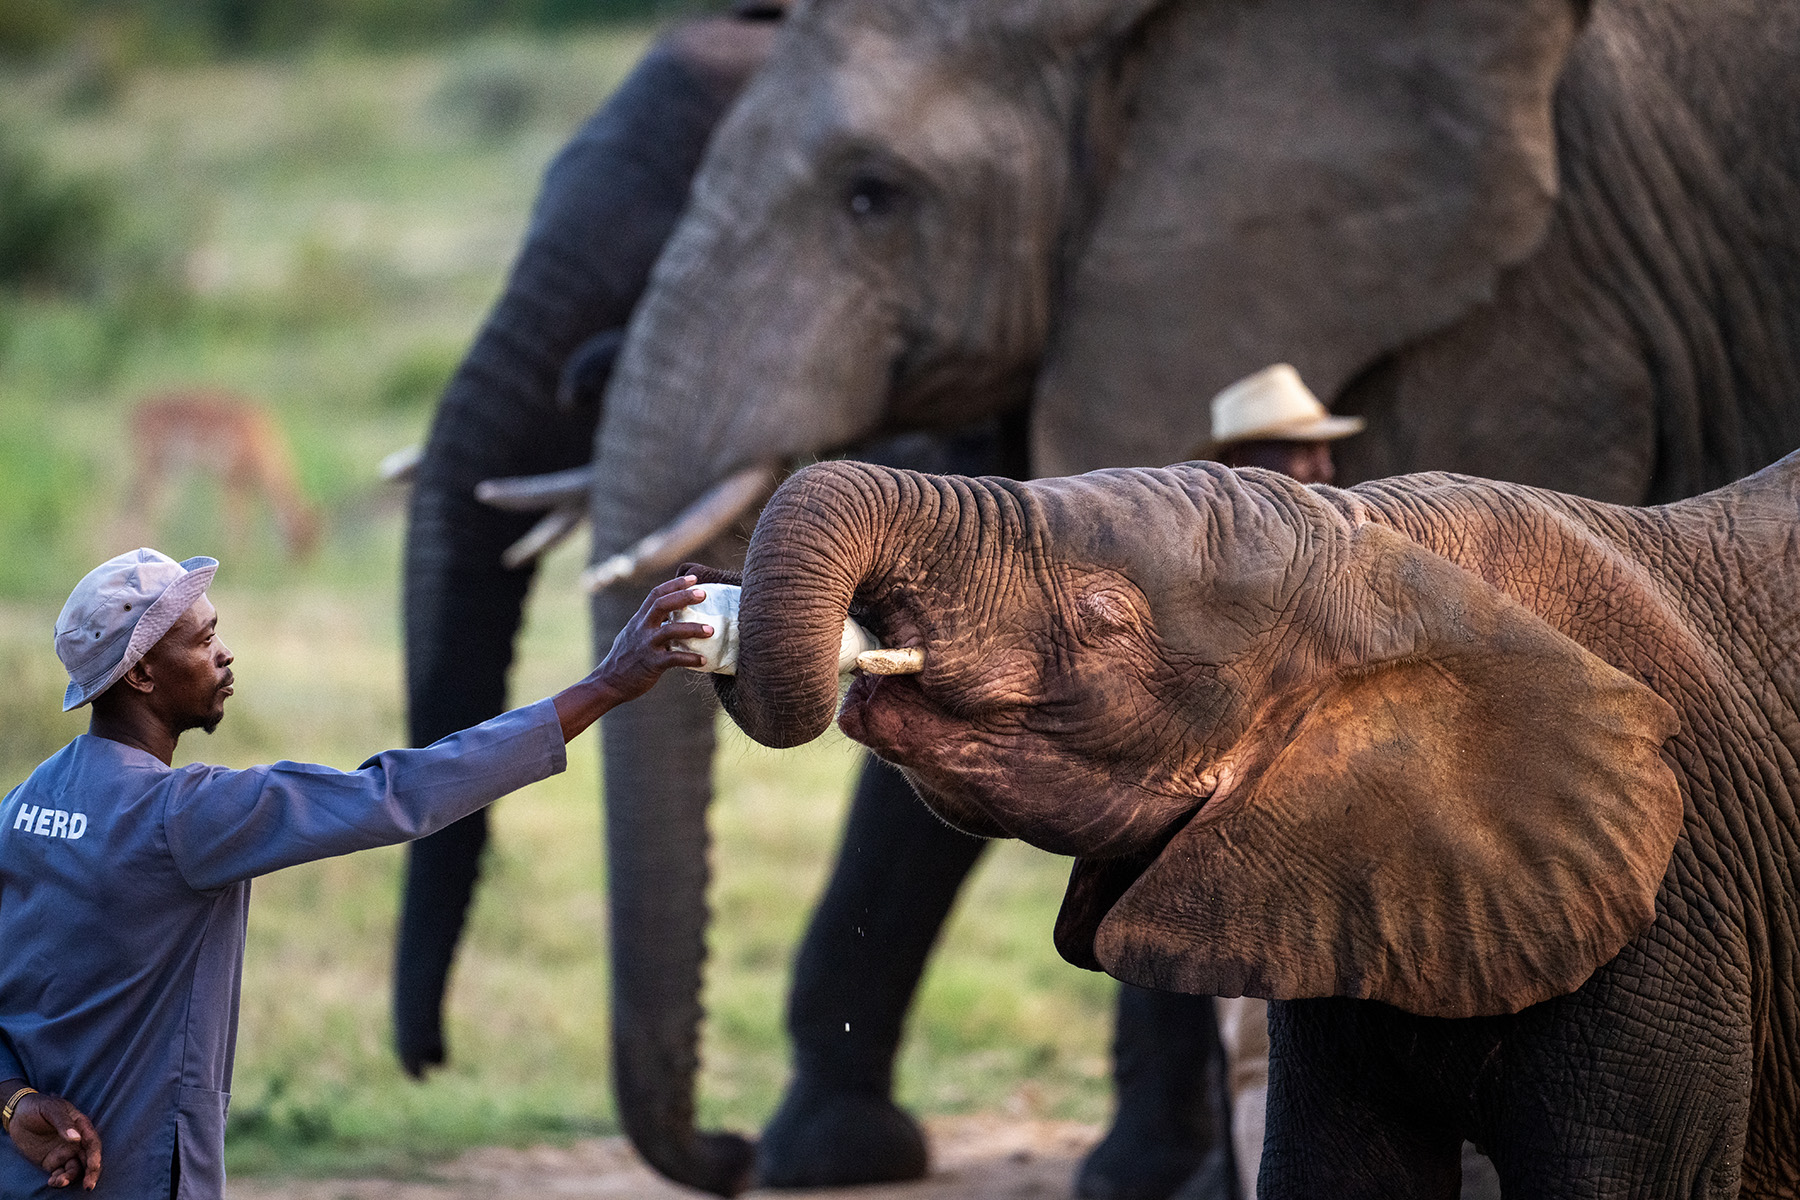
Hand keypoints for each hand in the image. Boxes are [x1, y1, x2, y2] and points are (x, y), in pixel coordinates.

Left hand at [9, 1093, 100, 1190]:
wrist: (17, 1115)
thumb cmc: (37, 1107)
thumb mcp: (51, 1109)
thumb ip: (64, 1123)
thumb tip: (76, 1139)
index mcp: (81, 1126)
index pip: (92, 1142)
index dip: (95, 1155)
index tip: (93, 1166)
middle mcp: (76, 1141)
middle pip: (89, 1158)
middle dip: (91, 1173)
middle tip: (88, 1186)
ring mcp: (65, 1152)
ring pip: (75, 1169)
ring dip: (71, 1178)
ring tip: (59, 1182)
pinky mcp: (52, 1162)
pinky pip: (60, 1173)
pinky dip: (59, 1180)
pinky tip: (52, 1182)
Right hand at [553, 576, 712, 741]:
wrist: (609, 683)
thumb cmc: (626, 658)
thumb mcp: (634, 635)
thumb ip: (650, 624)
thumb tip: (672, 617)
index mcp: (639, 620)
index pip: (656, 595)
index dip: (675, 584)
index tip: (694, 578)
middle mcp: (642, 628)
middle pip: (662, 604)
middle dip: (684, 597)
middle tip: (704, 594)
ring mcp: (646, 645)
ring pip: (670, 630)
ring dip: (692, 628)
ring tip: (710, 630)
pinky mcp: (651, 663)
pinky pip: (674, 658)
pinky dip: (690, 658)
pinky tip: (704, 660)